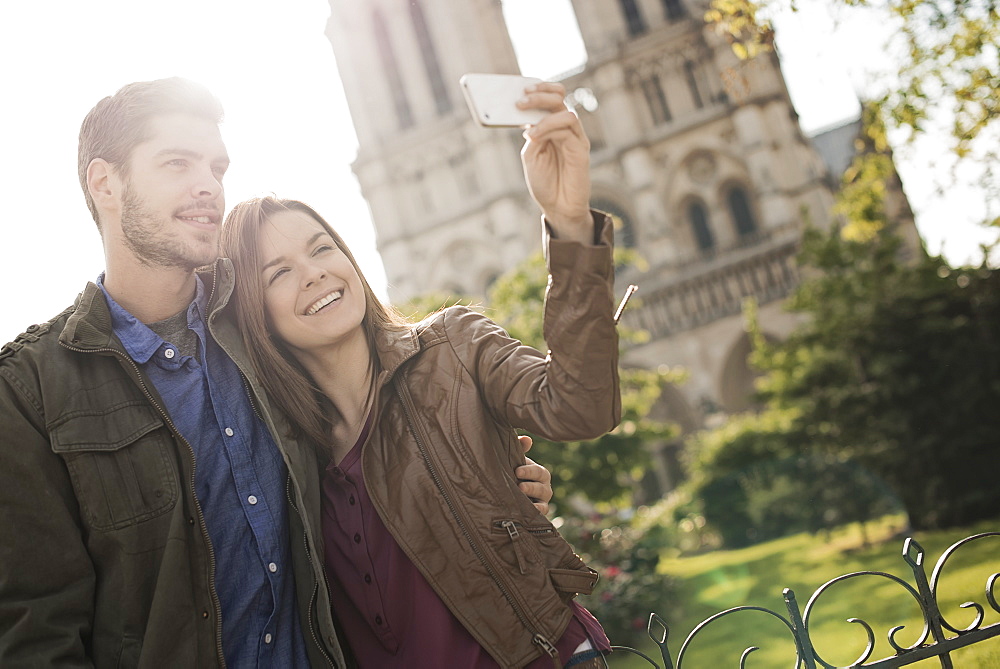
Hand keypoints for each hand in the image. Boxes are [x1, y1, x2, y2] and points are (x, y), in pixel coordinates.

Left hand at [515, 435, 553, 514]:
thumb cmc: (512, 471)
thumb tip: (526, 439)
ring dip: (533, 500)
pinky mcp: (538, 512)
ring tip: (521, 497)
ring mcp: (542, 501)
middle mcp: (544, 487)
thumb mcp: (514, 460)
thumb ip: (519, 448)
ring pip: (543, 501)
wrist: (505, 492)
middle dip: (531, 486)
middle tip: (519, 486)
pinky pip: (542, 513)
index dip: (529, 471)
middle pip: (542, 487)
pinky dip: (537, 511)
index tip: (517, 471)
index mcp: (540, 473)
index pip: (538, 471)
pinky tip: (529, 510)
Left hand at [518, 82, 591, 243]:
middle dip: (541, 94)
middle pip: (558, 99)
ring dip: (544, 114)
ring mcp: (574, 138)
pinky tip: (535, 137)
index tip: (522, 88)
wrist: (558, 207)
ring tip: (529, 128)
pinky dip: (549, 128)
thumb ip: (532, 136)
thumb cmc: (544, 183)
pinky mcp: (581, 148)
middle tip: (522, 99)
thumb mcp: (530, 156)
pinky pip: (569, 128)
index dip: (539, 90)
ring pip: (565, 112)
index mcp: (550, 128)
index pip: (549, 99)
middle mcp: (564, 129)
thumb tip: (530, 119)